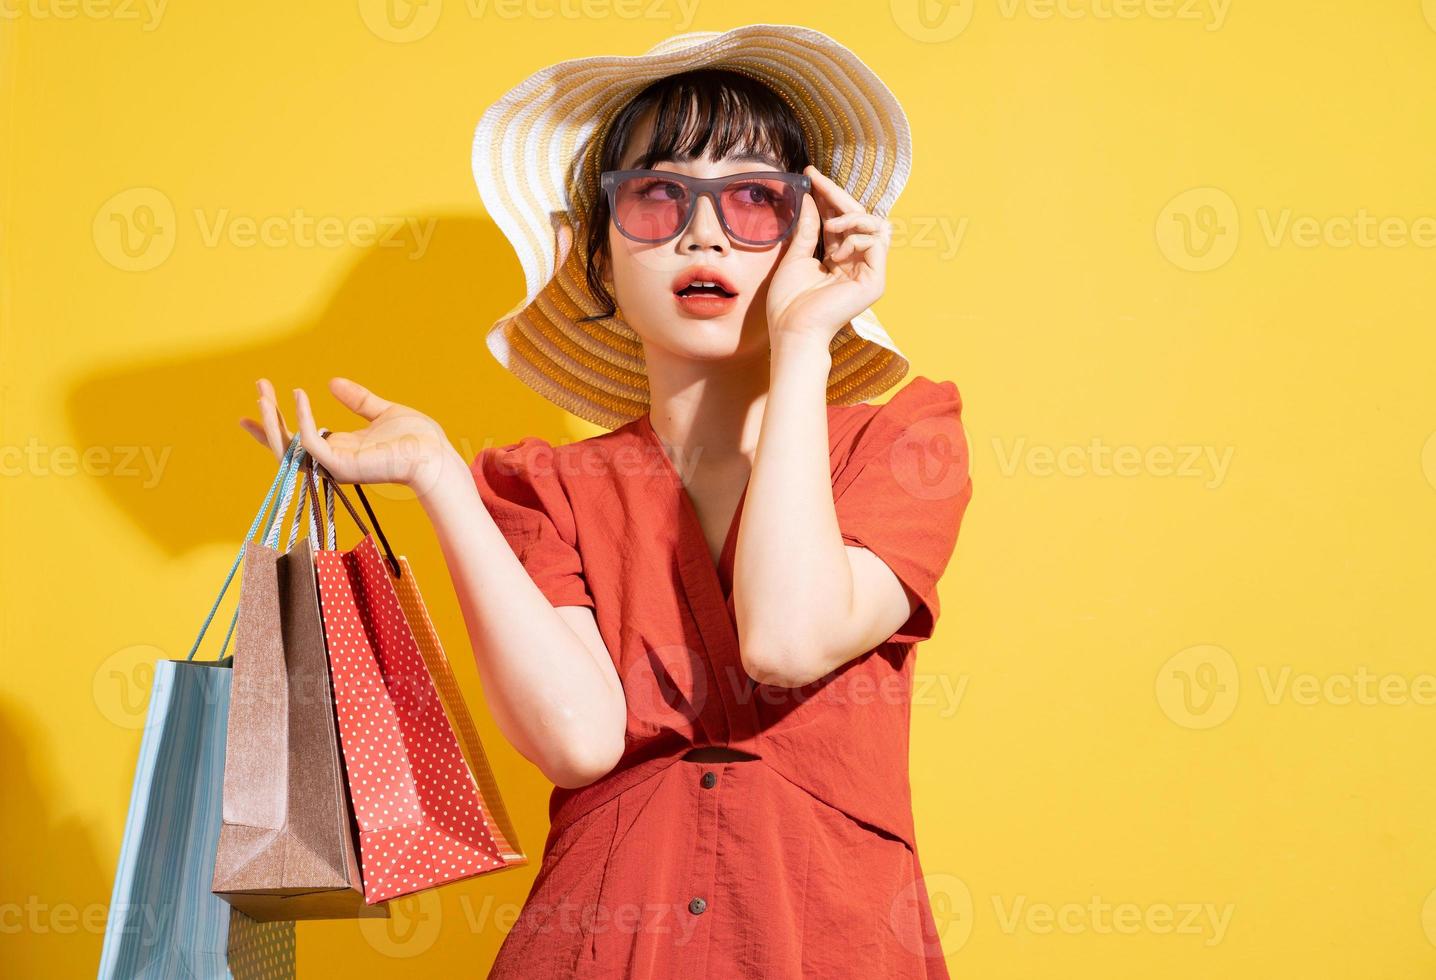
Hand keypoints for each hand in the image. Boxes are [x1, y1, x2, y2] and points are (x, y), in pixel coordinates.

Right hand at [239, 377, 454, 492]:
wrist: (434, 453)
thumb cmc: (416, 438)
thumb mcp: (381, 412)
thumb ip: (357, 400)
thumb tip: (332, 382)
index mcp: (340, 449)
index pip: (297, 440)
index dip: (275, 423)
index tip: (259, 402)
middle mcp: (332, 460)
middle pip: (286, 445)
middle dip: (268, 418)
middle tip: (258, 386)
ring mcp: (334, 465)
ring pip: (289, 447)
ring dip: (272, 420)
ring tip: (263, 393)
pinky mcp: (340, 466)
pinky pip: (310, 442)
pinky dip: (302, 418)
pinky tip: (299, 394)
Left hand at [765, 164, 890, 349]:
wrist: (792, 330)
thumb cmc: (789, 303)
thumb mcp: (796, 257)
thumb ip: (807, 230)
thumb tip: (811, 199)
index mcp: (839, 260)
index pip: (840, 220)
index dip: (828, 196)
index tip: (810, 175)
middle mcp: (857, 264)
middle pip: (859, 218)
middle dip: (837, 194)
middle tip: (816, 178)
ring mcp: (869, 273)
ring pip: (875, 225)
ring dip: (852, 216)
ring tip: (830, 224)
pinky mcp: (875, 281)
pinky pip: (876, 242)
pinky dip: (857, 236)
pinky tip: (837, 247)